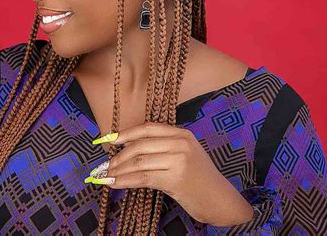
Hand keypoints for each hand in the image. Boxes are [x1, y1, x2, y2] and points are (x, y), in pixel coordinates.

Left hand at [86, 122, 254, 224]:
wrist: (220, 199)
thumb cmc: (199, 178)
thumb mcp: (184, 155)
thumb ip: (162, 147)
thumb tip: (129, 149)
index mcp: (181, 133)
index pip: (147, 128)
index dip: (125, 133)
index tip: (109, 140)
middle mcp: (180, 143)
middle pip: (140, 144)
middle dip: (119, 155)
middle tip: (106, 164)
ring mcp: (179, 159)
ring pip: (139, 161)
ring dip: (119, 169)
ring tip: (107, 175)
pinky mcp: (175, 178)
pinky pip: (143, 178)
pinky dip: (125, 181)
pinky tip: (115, 184)